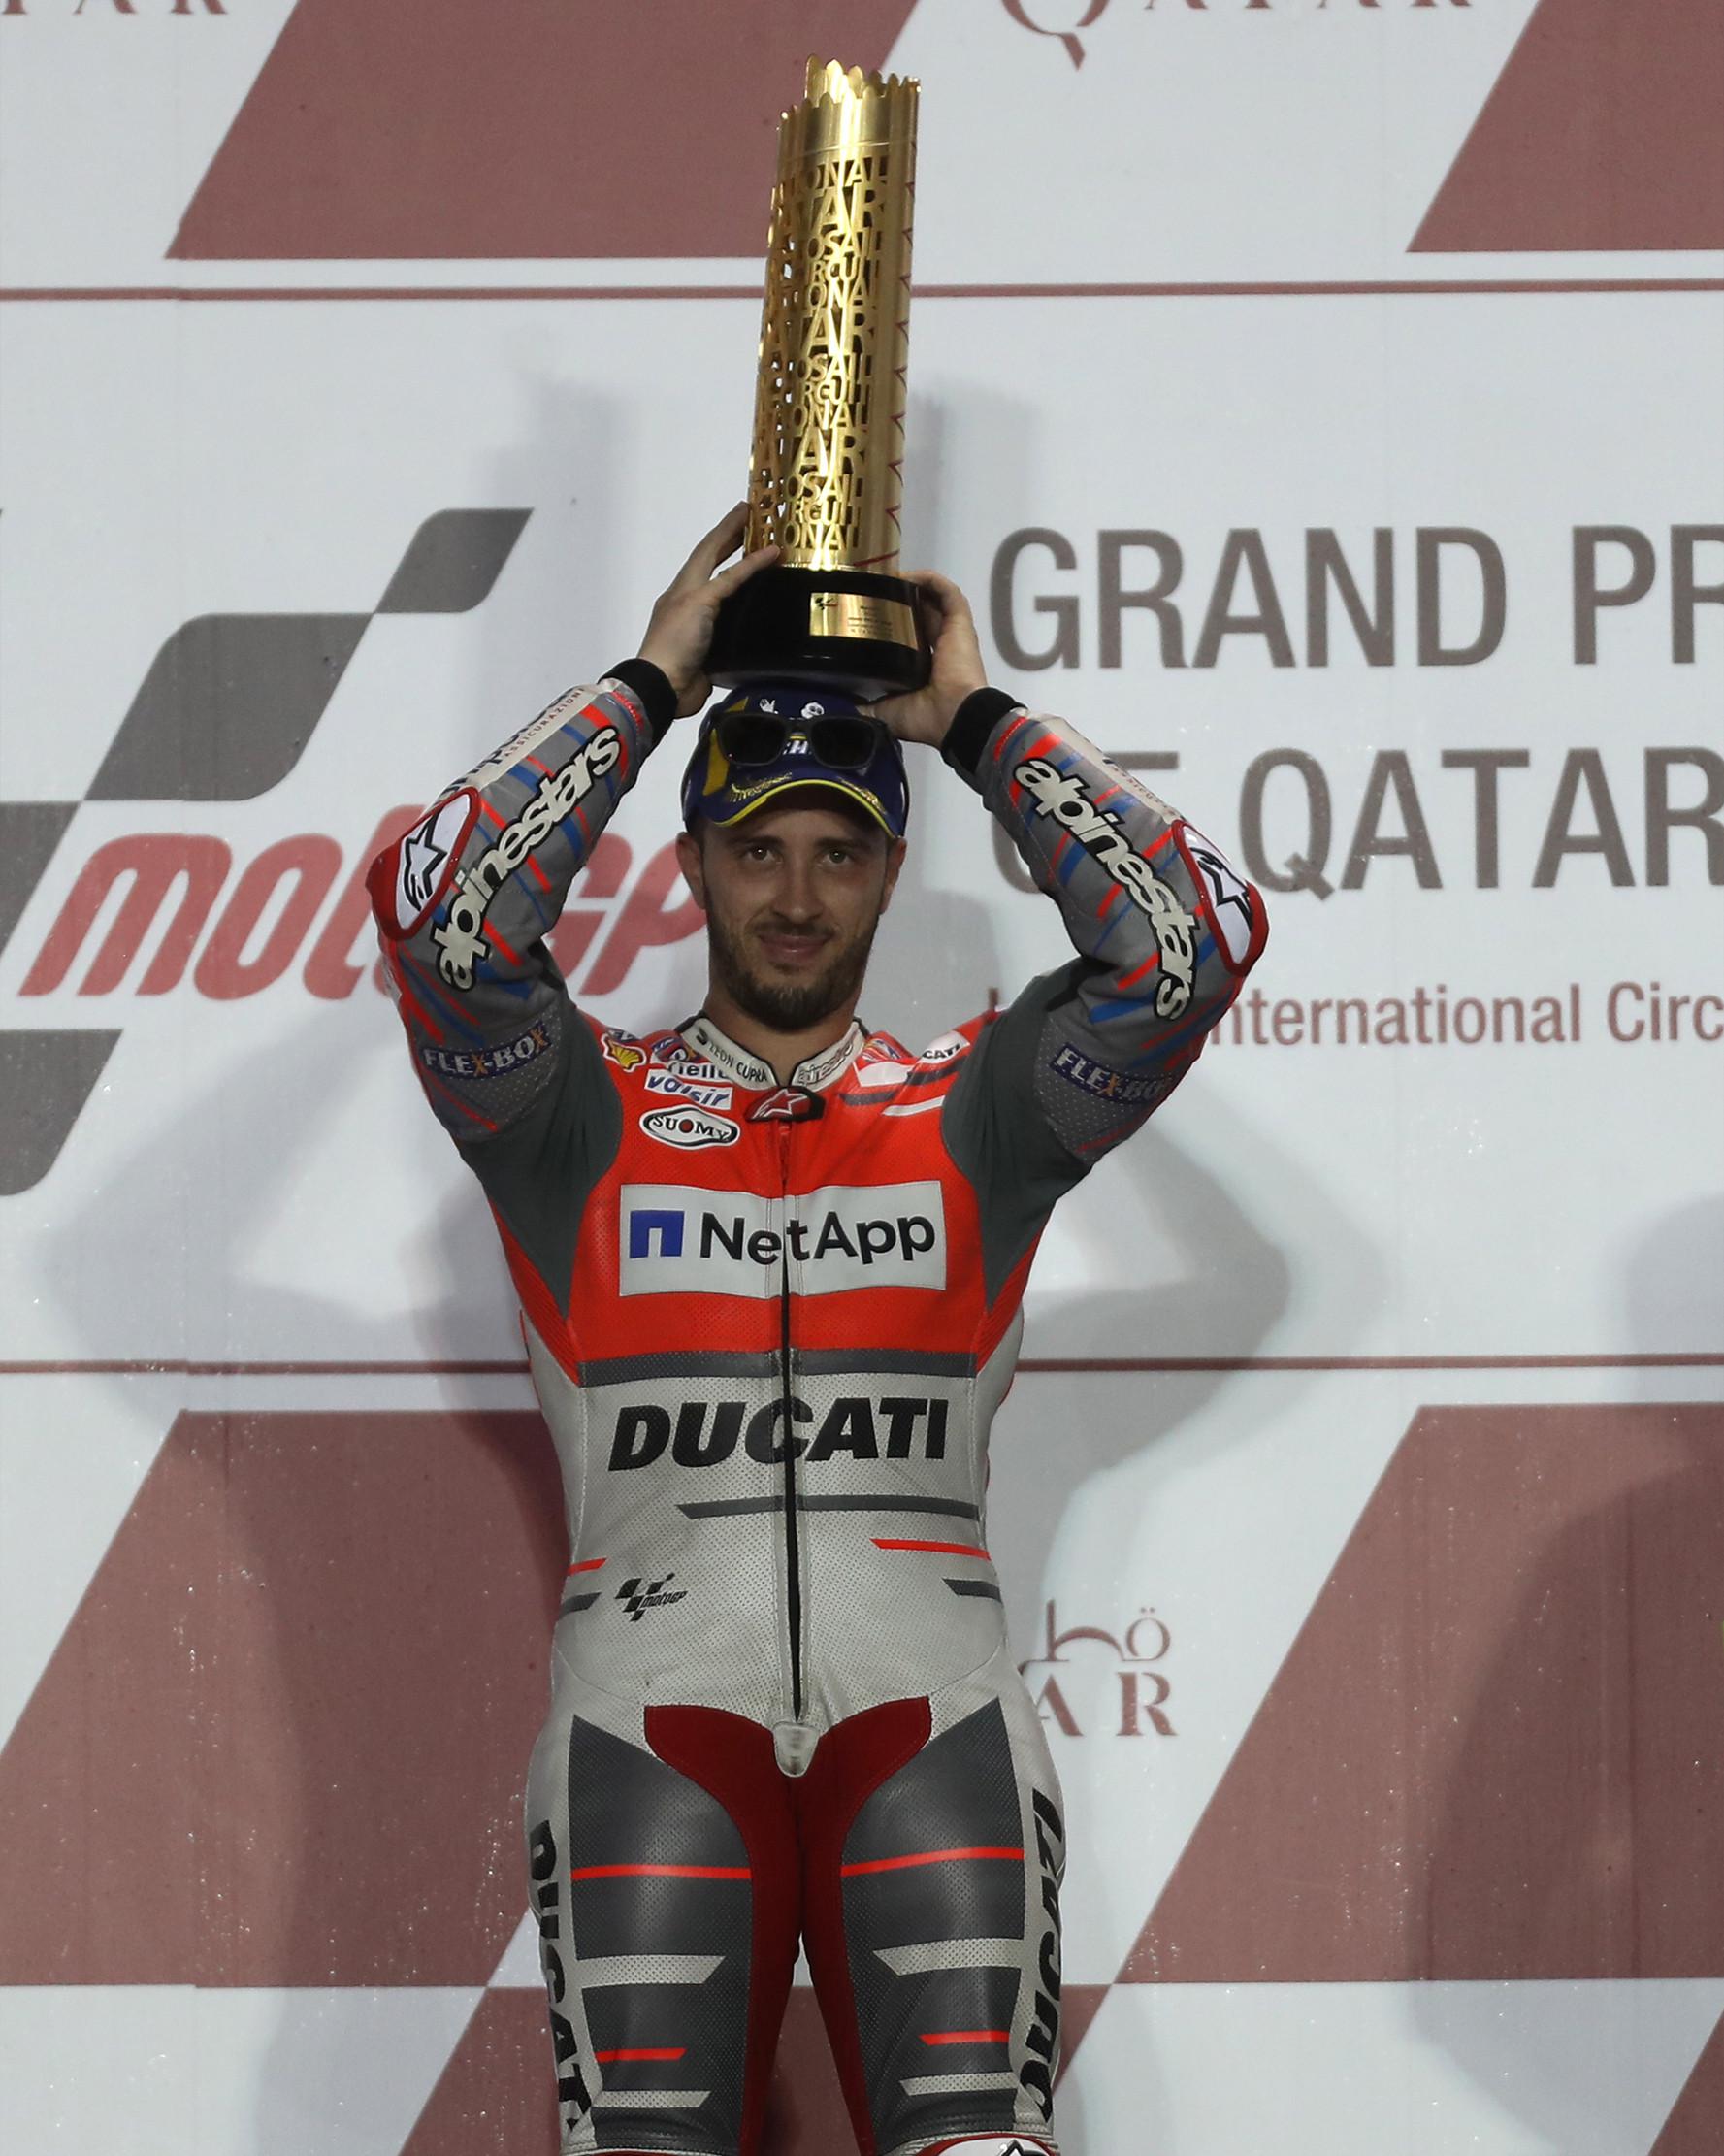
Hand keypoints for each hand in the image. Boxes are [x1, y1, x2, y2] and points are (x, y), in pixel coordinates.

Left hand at [637, 504, 778, 719]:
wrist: (665, 686)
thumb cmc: (677, 640)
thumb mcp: (701, 602)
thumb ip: (730, 579)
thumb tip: (761, 557)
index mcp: (686, 584)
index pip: (710, 547)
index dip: (728, 526)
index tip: (748, 507)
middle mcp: (693, 598)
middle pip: (716, 564)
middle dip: (734, 542)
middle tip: (758, 526)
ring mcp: (702, 622)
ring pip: (725, 590)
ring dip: (742, 572)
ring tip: (764, 559)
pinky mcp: (713, 645)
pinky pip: (734, 619)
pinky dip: (747, 607)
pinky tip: (760, 606)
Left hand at [866, 572, 987, 746]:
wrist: (953, 716)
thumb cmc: (924, 717)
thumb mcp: (883, 711)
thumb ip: (862, 705)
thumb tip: (836, 703)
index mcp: (921, 667)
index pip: (904, 636)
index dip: (888, 622)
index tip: (864, 612)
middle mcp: (936, 647)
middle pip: (916, 612)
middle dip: (895, 598)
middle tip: (869, 589)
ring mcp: (950, 632)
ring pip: (931, 598)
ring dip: (911, 585)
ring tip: (885, 577)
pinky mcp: (960, 622)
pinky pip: (947, 591)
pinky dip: (930, 579)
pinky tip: (908, 574)